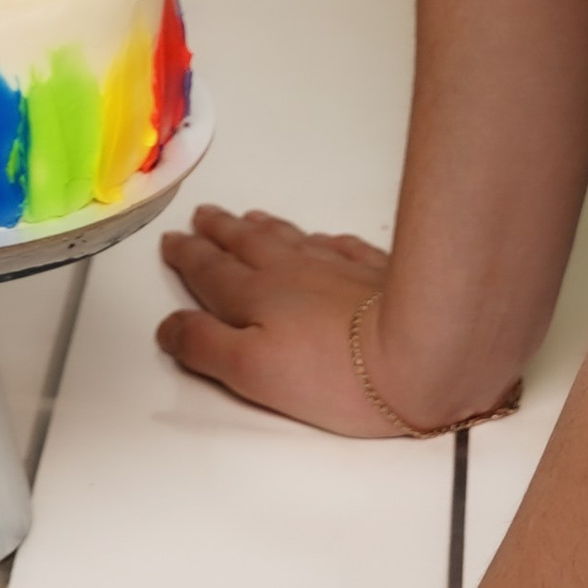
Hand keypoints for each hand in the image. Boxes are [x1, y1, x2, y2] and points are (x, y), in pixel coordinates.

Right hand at [157, 206, 418, 435]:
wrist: (420, 350)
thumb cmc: (331, 373)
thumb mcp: (252, 372)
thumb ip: (205, 346)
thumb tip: (168, 324)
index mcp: (256, 297)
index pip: (212, 272)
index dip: (189, 256)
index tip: (173, 240)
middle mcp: (291, 271)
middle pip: (248, 245)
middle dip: (221, 231)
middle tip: (204, 214)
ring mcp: (337, 266)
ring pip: (291, 239)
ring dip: (264, 228)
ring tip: (249, 218)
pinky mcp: (377, 270)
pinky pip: (340, 246)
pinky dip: (322, 240)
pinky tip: (323, 239)